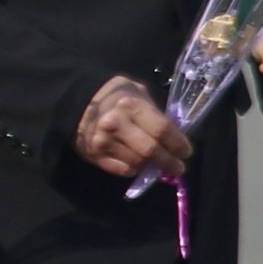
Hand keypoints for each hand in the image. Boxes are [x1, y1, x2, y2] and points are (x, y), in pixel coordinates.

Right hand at [73, 75, 191, 177]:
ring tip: (158, 164)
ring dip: (151, 166)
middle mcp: (115, 124)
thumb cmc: (115, 96)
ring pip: (137, 163)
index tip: (186, 151)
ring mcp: (103, 141)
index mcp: (129, 106)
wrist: (77, 101)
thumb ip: (155, 112)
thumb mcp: (137, 93)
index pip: (161, 130)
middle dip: (169, 162)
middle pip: (150, 150)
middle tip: (178, 167)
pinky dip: (134, 169)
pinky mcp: (94, 154)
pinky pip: (122, 170)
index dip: (178, 144)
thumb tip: (176, 133)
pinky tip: (139, 164)